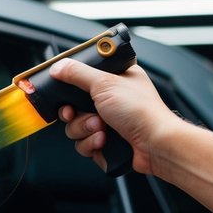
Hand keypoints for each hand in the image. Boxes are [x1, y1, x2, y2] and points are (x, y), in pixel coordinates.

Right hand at [49, 59, 179, 174]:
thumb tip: (58, 67)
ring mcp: (107, 123)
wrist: (154, 145)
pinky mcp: (104, 142)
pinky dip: (91, 144)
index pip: (81, 79)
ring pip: (75, 127)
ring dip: (84, 129)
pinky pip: (82, 144)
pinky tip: (104, 141)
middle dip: (75, 114)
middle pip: (72, 106)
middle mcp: (110, 101)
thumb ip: (77, 73)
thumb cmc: (142, 111)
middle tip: (78, 112)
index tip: (63, 92)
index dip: (68, 87)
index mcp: (114, 80)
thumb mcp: (105, 83)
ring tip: (102, 128)